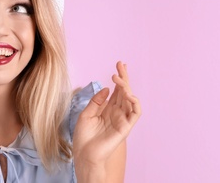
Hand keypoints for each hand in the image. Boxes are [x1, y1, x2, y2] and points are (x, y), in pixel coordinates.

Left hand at [73, 62, 141, 176]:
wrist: (84, 154)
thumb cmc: (84, 136)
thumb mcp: (86, 114)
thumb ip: (96, 101)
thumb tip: (106, 88)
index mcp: (107, 109)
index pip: (116, 90)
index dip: (119, 78)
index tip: (119, 65)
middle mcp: (117, 112)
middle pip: (124, 91)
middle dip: (124, 77)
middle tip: (120, 65)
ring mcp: (122, 119)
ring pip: (130, 100)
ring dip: (126, 87)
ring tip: (118, 79)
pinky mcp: (125, 127)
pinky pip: (135, 114)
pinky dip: (135, 103)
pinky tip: (129, 94)